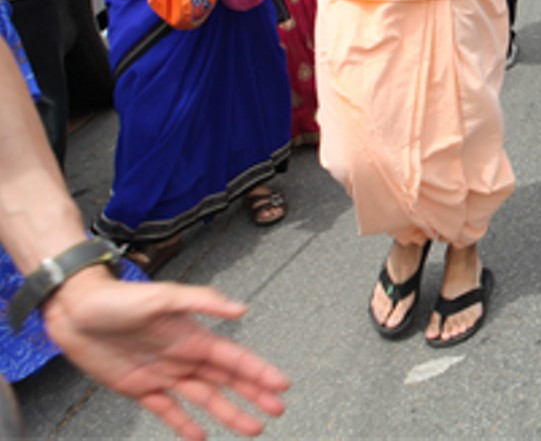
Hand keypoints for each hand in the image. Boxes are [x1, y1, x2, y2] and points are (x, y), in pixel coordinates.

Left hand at [43, 269, 289, 440]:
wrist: (76, 312)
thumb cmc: (118, 298)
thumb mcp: (162, 296)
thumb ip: (202, 301)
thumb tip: (240, 309)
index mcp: (194, 336)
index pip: (235, 359)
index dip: (259, 372)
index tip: (282, 384)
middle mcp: (184, 357)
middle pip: (227, 381)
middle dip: (254, 395)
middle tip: (277, 410)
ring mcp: (163, 375)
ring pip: (204, 399)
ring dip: (228, 413)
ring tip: (251, 428)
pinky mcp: (139, 388)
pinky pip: (167, 411)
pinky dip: (185, 425)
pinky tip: (200, 437)